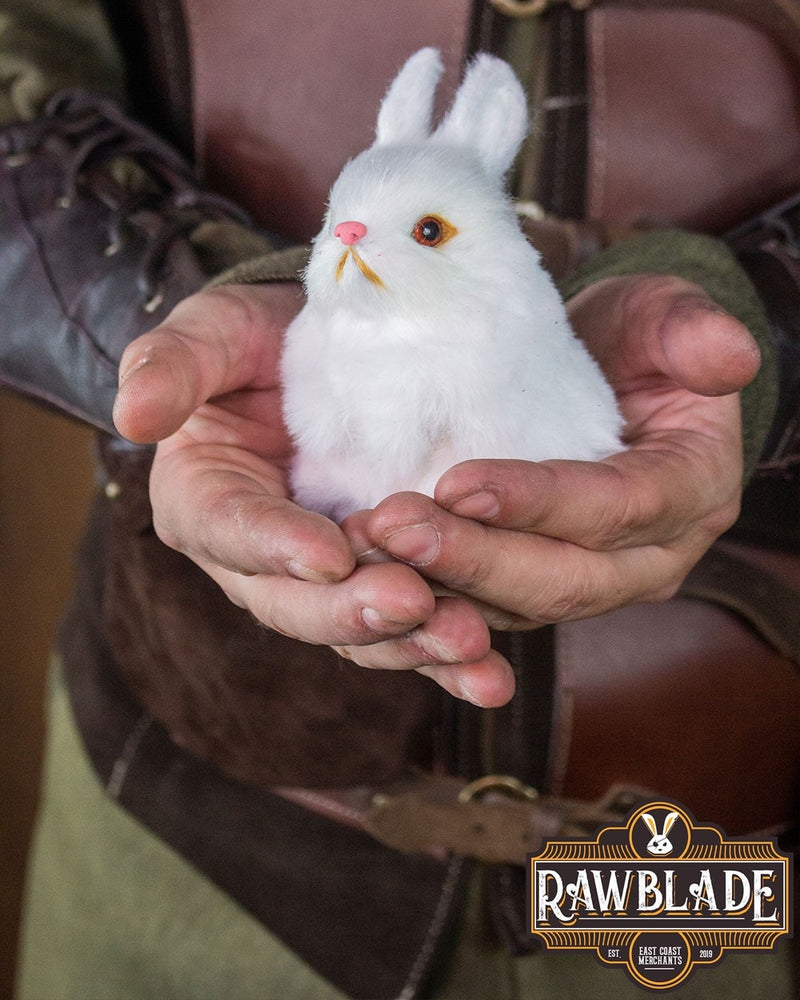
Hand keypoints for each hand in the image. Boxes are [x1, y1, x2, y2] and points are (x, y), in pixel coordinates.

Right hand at [113, 283, 512, 706]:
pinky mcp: (385, 582)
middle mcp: (260, 558)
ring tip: (468, 643)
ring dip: (412, 644)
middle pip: (296, 602)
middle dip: (354, 611)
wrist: (327, 348)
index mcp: (204, 499)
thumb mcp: (212, 331)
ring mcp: (326, 579)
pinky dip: (449, 660)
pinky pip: (412, 631)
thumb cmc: (257, 340)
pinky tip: (491, 677)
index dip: (275, 545)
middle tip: (414, 602)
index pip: (230, 529)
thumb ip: (172, 365)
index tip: (328, 552)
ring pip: (358, 631)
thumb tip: (131, 415)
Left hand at [352, 275, 761, 631]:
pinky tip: (370, 570)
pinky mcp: (539, 588)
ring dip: (439, 583)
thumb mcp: (664, 313)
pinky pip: (486, 609)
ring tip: (367, 547)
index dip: (543, 501)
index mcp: (691, 490)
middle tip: (391, 526)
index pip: (620, 508)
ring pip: (517, 607)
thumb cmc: (635, 342)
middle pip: (564, 578)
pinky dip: (431, 594)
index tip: (459, 482)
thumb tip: (731, 354)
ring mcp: (594, 581)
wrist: (608, 378)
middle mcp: (649, 556)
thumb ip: (690, 329)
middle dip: (474, 559)